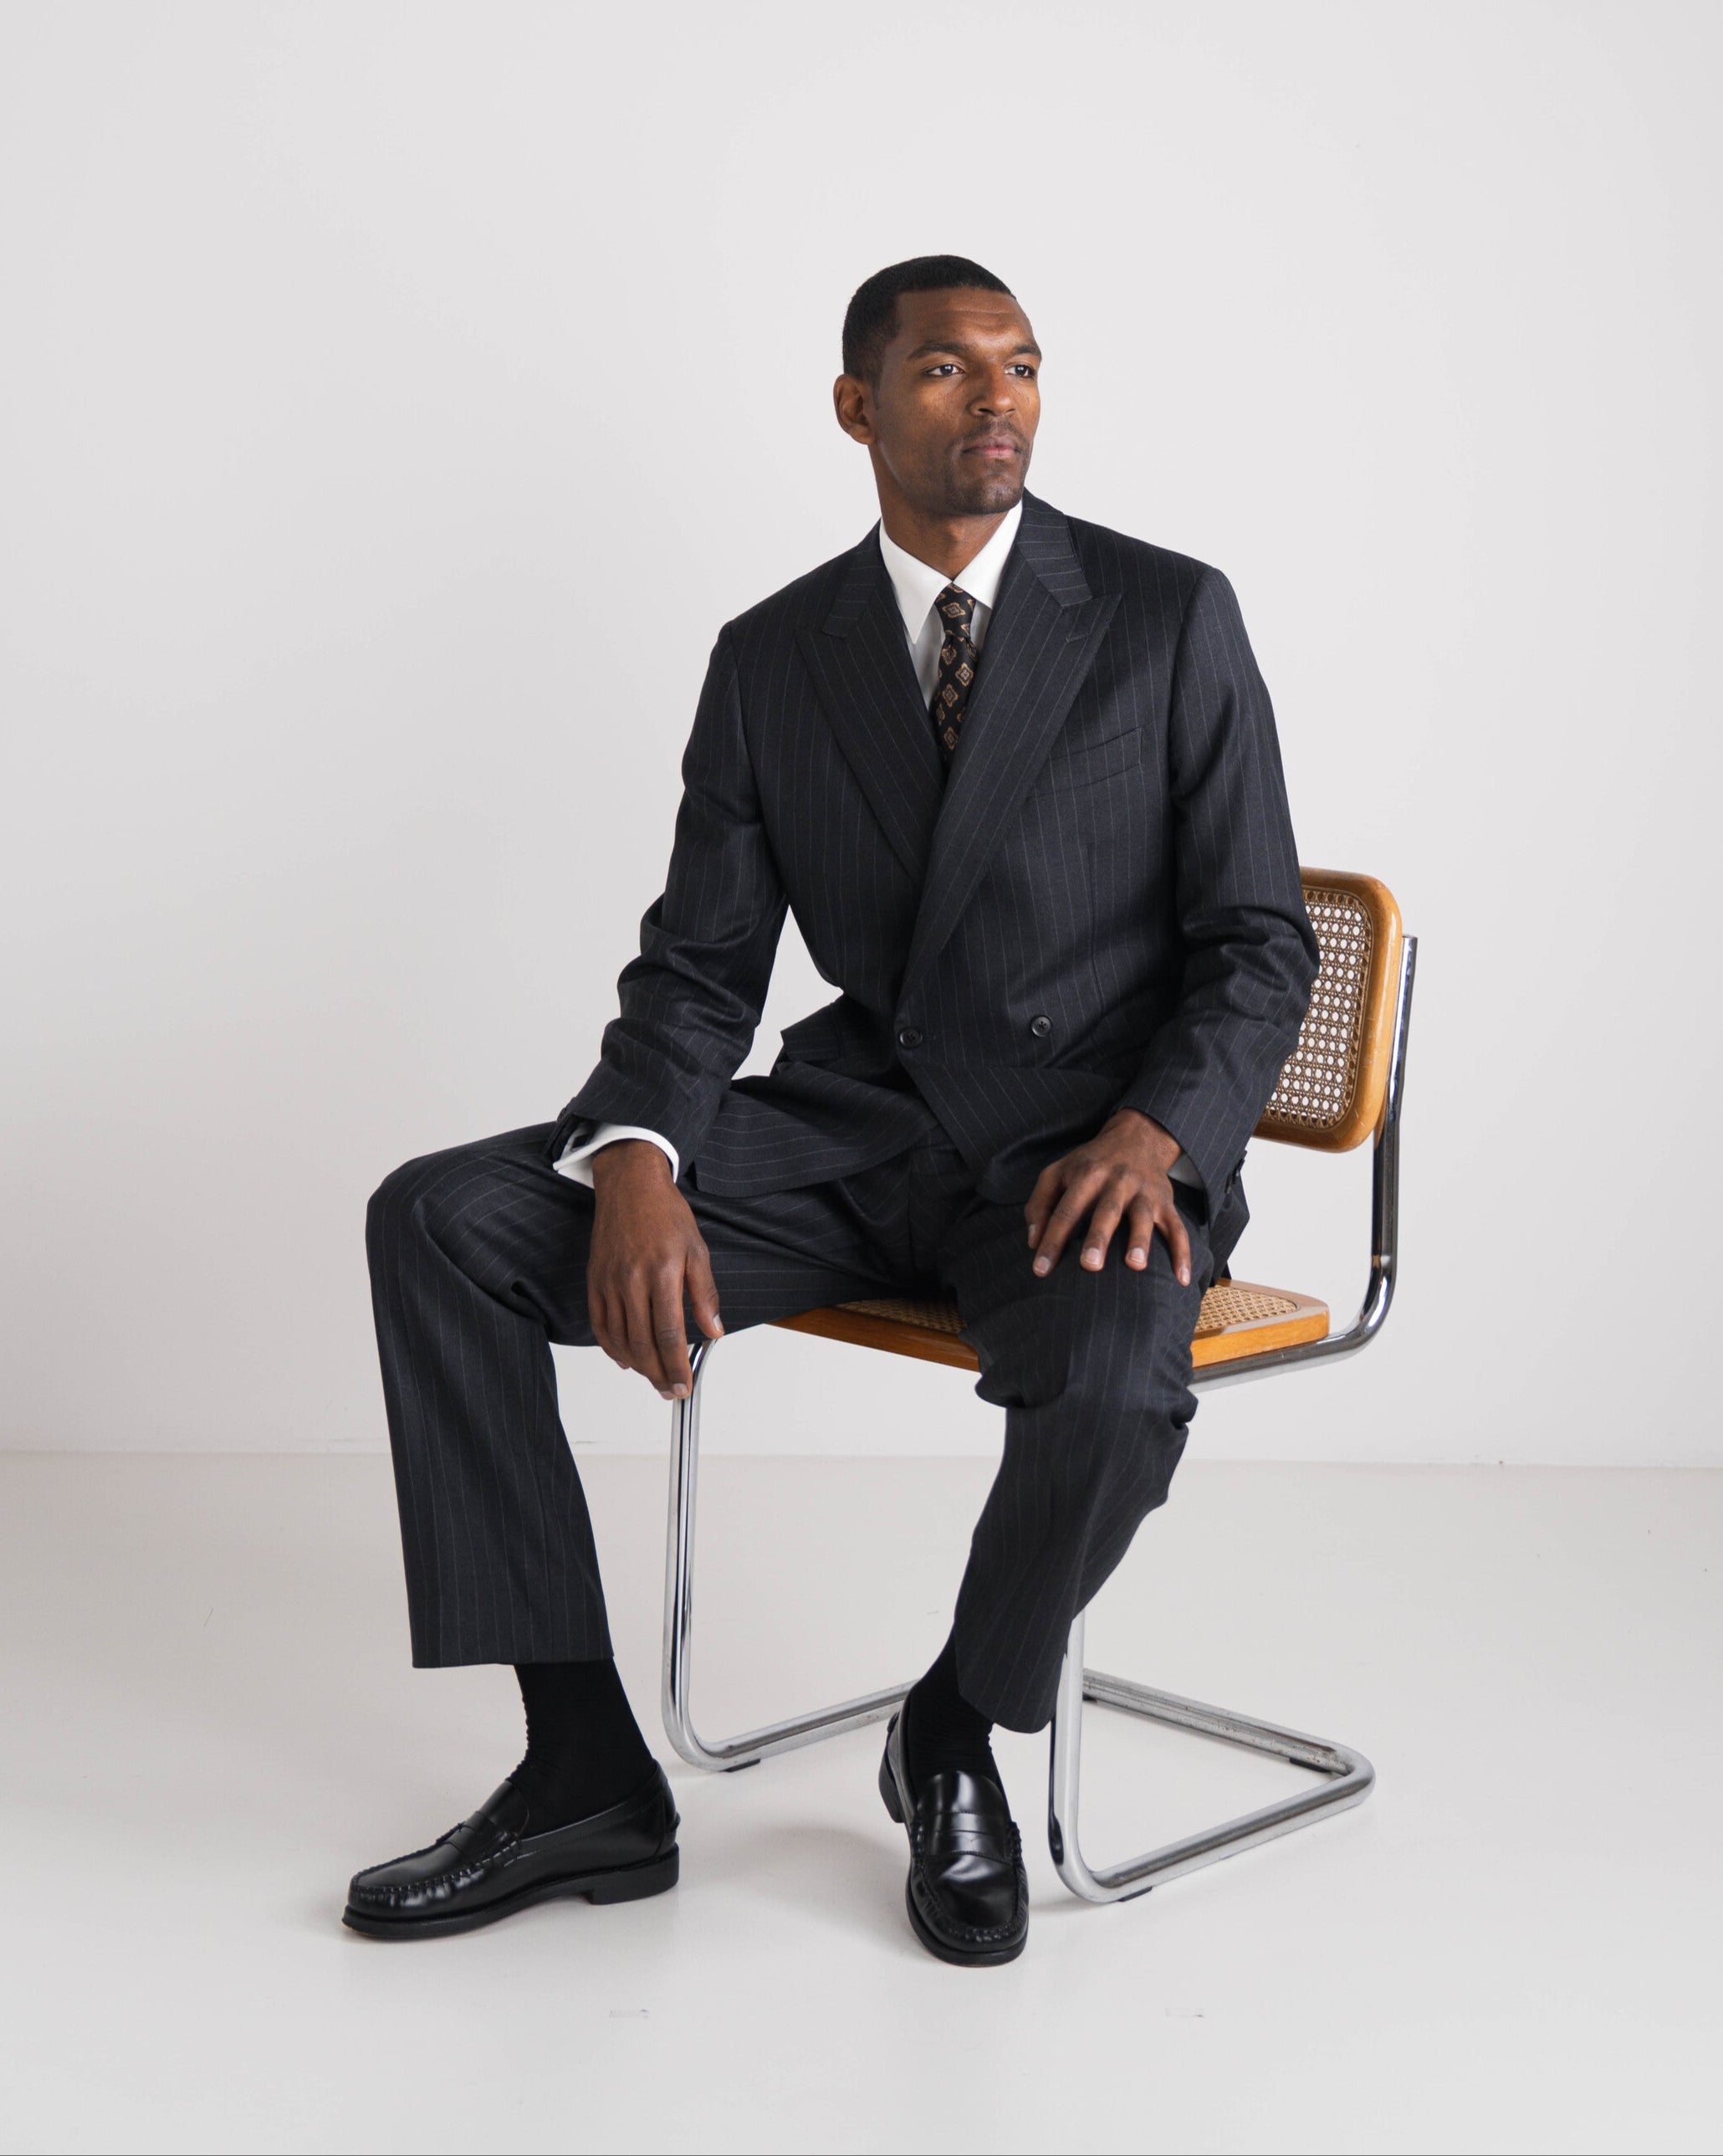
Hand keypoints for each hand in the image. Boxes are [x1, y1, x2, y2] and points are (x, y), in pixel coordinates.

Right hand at [587, 1141, 722, 1399]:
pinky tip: (626, 1360)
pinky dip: (612, 1348)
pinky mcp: (595, 1282)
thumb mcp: (697, 1250)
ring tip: (654, 1380)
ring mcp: (610, 1283)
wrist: (630, 1186)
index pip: (670, 1334)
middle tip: (672, 1391)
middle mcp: (633, 1281)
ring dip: (638, 1367)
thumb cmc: (665, 1214)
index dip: (677, 1366)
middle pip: (643, 1344)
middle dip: (659, 1375)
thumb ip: (705, 1294)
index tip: (685, 1384)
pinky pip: (600, 1325)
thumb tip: (714, 1331)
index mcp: (663, 1273)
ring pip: (621, 1340)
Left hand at [1023, 1110, 1192, 1285]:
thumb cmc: (1089, 1164)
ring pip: (1143, 1216)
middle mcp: (1116, 1181)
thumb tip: (1032, 1242)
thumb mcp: (1058, 1173)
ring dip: (1140, 1240)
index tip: (1040, 1270)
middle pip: (1106, 1211)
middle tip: (1089, 1266)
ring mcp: (1144, 1192)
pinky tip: (1181, 1279)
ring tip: (1135, 1266)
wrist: (1137, 1137)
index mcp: (1086, 1175)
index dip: (1052, 1240)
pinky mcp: (1165, 1202)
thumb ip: (1039, 1204)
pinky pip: (1177, 1228)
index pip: (1065, 1211)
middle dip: (1098, 1238)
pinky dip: (1182, 1253)